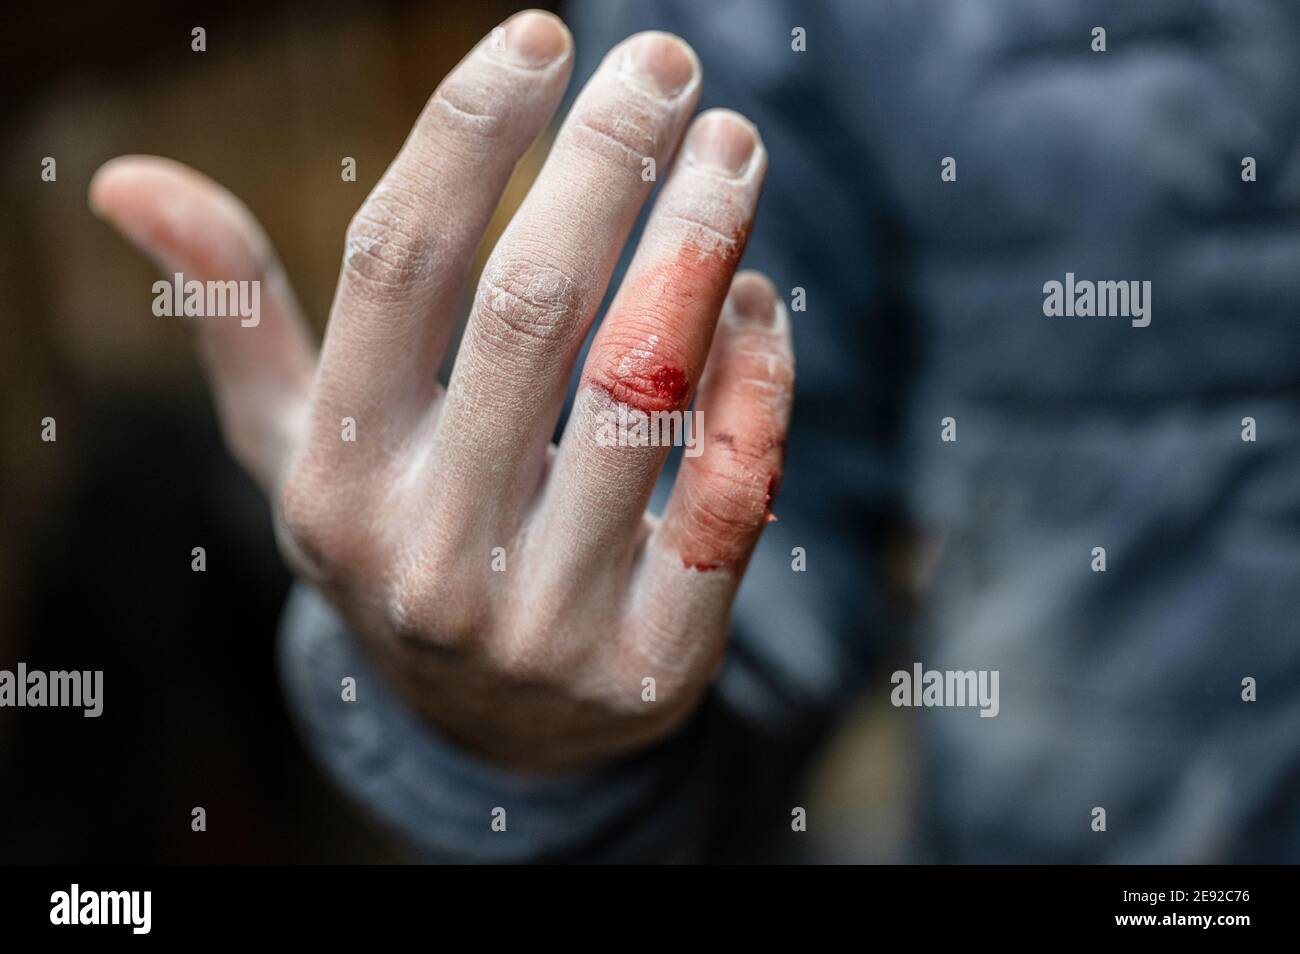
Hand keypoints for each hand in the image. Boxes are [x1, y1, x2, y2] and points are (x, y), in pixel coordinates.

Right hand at [89, 10, 792, 772]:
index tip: (541, 38)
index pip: (397, 265)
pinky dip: (758, 387)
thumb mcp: (309, 447)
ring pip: (644, 388)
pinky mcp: (651, 659)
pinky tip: (758, 302)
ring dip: (701, 246)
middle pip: (532, 308)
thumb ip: (241, 319)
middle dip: (607, 164)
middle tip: (670, 67)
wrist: (494, 727)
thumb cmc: (405, 539)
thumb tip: (131, 183)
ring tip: (734, 152)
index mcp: (337, 476)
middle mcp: (430, 548)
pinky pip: (730, 497)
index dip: (470, 133)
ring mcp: (545, 614)